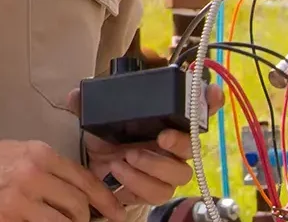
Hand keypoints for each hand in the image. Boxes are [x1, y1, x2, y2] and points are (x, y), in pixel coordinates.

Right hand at [0, 139, 126, 221]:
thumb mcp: (27, 154)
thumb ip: (55, 169)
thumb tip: (84, 192)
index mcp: (42, 155)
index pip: (84, 179)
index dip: (106, 200)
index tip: (118, 213)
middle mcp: (34, 176)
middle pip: (78, 206)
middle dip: (85, 219)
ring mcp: (20, 202)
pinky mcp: (6, 221)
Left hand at [66, 84, 223, 206]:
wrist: (93, 171)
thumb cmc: (106, 138)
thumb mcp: (97, 117)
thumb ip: (88, 104)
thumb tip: (75, 94)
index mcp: (166, 121)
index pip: (197, 111)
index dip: (209, 102)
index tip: (212, 94)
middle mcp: (172, 146)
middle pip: (192, 148)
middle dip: (179, 143)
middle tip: (160, 137)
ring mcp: (165, 171)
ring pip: (178, 175)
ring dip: (153, 166)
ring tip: (127, 158)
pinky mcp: (152, 191)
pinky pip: (156, 193)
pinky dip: (137, 183)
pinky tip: (119, 172)